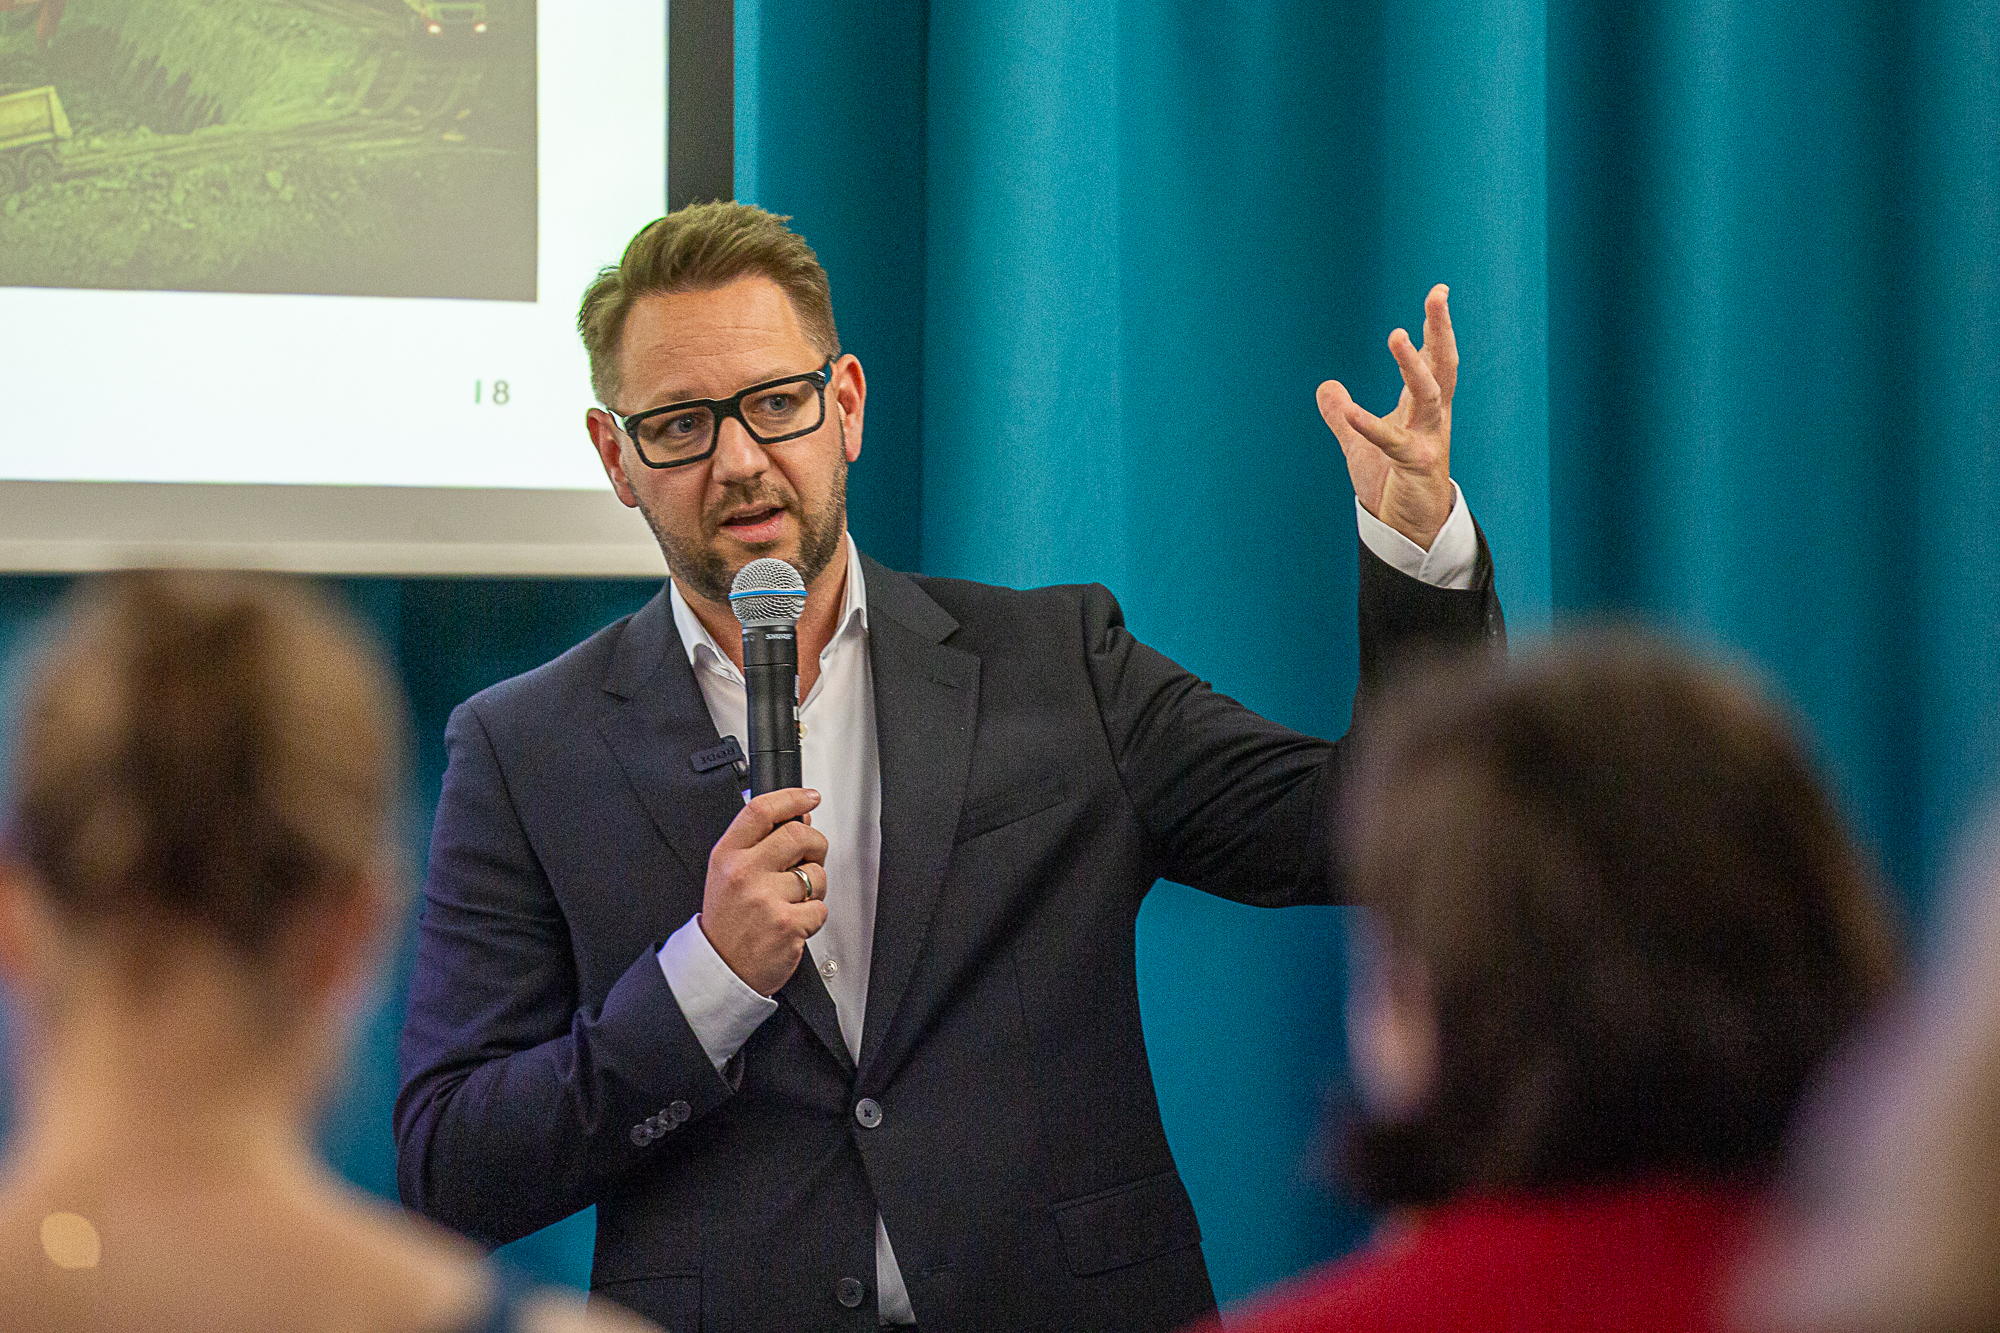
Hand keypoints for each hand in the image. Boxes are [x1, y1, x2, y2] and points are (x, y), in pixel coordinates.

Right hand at [700, 788, 828, 995]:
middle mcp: (744, 874)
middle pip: (798, 835)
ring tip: (791, 902)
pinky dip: (813, 917)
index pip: (761, 811)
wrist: (721, 970)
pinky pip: (820, 907)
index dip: (791, 797)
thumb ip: (758, 844)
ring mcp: (766, 899)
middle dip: (815, 845)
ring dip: (813, 887)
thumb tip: (798, 816)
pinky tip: (792, 923)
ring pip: (816, 874)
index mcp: (727, 856)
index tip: (809, 797)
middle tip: (809, 858)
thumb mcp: (727, 874)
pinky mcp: (787, 925)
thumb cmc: (728, 922)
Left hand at [1317, 283, 1457, 549]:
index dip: (1435, 327)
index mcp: (1423, 409)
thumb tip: (1326, 386)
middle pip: (1442, 365)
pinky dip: (1369, 426)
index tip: (1438, 292)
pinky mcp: (1415, 466)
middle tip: (1437, 296)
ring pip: (1428, 395)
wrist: (1410, 530)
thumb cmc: (1393, 483)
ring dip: (1412, 365)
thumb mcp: (1361, 444)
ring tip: (1397, 335)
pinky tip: (1349, 412)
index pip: (1433, 359)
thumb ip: (1342, 414)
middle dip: (1441, 330)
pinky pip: (1391, 442)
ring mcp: (1428, 440)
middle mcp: (1432, 418)